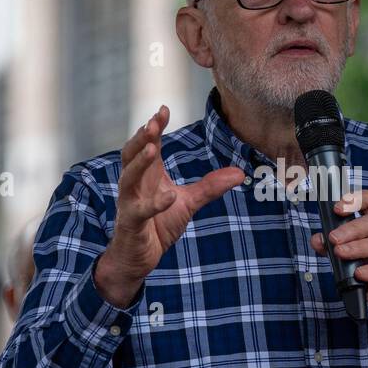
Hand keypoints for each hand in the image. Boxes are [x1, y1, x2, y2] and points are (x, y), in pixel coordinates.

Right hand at [95, 106, 243, 306]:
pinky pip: (140, 210)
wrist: (139, 258)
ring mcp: (130, 203)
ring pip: (128, 178)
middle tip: (152, 122)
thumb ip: (210, 187)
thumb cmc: (158, 226)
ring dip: (139, 162)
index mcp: (147, 175)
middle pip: (131, 154)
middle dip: (140, 138)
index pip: (148, 145)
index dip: (154, 127)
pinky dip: (155, 203)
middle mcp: (134, 185)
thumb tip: (240, 173)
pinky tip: (170, 196)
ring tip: (152, 147)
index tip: (164, 109)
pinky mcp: (132, 223)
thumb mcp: (188, 203)